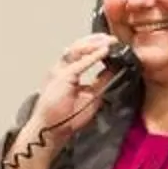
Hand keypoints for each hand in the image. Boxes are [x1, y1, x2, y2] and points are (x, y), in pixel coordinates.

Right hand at [4, 35, 119, 168]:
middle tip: (113, 38)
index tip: (112, 42)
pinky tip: (104, 51)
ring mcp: (60, 71)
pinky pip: (80, 63)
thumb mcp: (92, 95)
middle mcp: (61, 68)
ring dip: (95, 44)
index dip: (96, 45)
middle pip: (78, 46)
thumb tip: (115, 68)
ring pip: (77, 49)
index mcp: (67, 71)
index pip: (81, 52)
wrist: (53, 130)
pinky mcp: (62, 77)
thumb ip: (101, 80)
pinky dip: (93, 56)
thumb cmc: (68, 116)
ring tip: (110, 41)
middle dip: (96, 40)